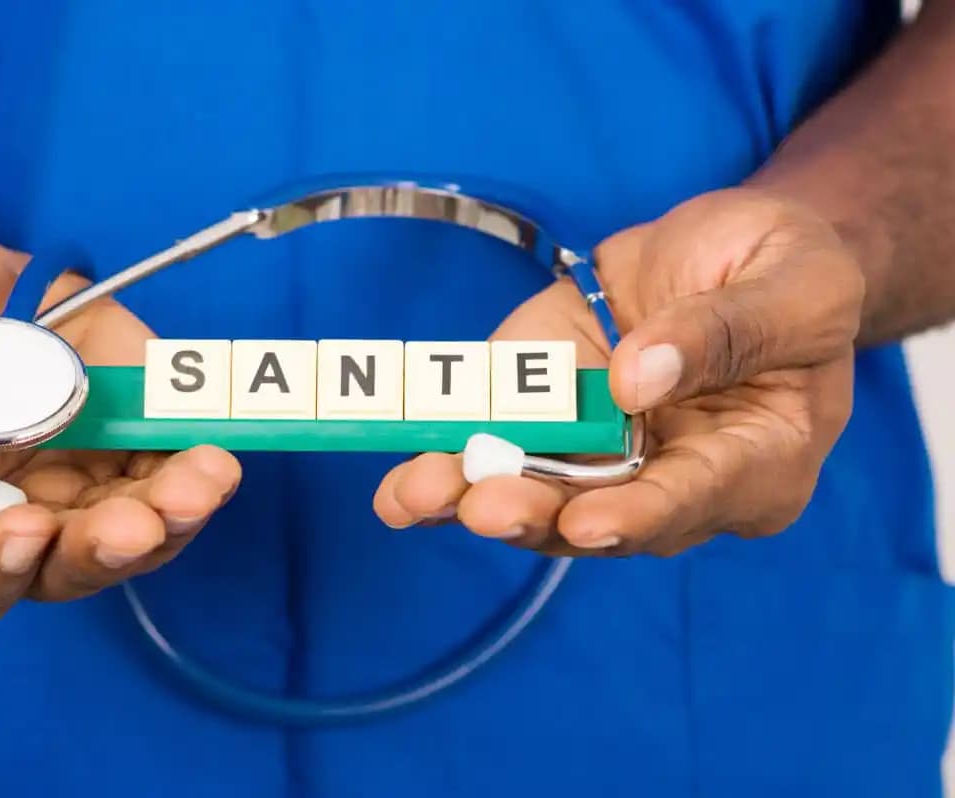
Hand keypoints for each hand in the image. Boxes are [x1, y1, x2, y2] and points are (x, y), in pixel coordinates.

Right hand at [0, 220, 239, 648]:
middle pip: (53, 576)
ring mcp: (67, 487)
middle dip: (99, 552)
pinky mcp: (119, 443)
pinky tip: (213, 451)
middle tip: (134, 521)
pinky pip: (163, 477)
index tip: (23, 529)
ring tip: (201, 479)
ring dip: (169, 519)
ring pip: (127, 539)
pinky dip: (193, 471)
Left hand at [373, 188, 862, 555]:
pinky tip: (403, 486)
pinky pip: (497, 450)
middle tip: (481, 505)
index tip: (586, 521)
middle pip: (601, 516)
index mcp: (757, 463)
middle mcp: (672, 480)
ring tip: (420, 494)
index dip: (640, 515)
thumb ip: (726, 331)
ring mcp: (603, 455)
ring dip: (474, 498)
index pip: (696, 499)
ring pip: (538, 498)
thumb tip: (637, 379)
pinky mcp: (546, 420)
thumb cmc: (786, 271)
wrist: (728, 249)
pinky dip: (447, 470)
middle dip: (537, 514)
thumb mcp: (794, 283)